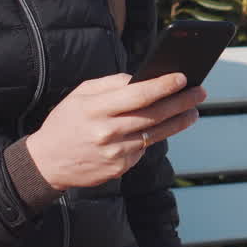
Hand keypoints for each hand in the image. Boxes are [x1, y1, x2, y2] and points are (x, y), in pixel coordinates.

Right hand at [24, 72, 206, 190]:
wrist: (47, 162)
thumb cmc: (66, 122)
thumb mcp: (80, 95)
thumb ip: (110, 84)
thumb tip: (142, 78)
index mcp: (95, 109)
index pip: (138, 95)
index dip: (164, 85)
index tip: (183, 77)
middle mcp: (107, 132)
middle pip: (153, 115)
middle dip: (181, 102)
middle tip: (200, 92)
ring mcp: (115, 153)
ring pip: (155, 134)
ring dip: (178, 122)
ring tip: (192, 111)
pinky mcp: (119, 168)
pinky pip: (143, 149)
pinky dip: (152, 137)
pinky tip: (161, 129)